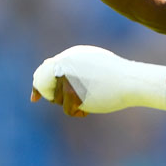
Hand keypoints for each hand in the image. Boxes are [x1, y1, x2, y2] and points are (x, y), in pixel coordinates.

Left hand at [33, 45, 165, 113]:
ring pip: (57, 99)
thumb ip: (72, 68)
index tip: (35, 98)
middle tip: (64, 102)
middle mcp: (65, 62)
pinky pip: (68, 109)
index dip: (38, 85)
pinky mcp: (72, 90)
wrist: (130, 81)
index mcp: (71, 55)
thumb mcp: (93, 64)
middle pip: (44, 84)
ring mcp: (68, 76)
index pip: (45, 69)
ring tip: (90, 98)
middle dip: (50, 96)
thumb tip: (49, 71)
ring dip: (70, 103)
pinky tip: (92, 105)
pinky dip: (79, 111)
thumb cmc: (116, 75)